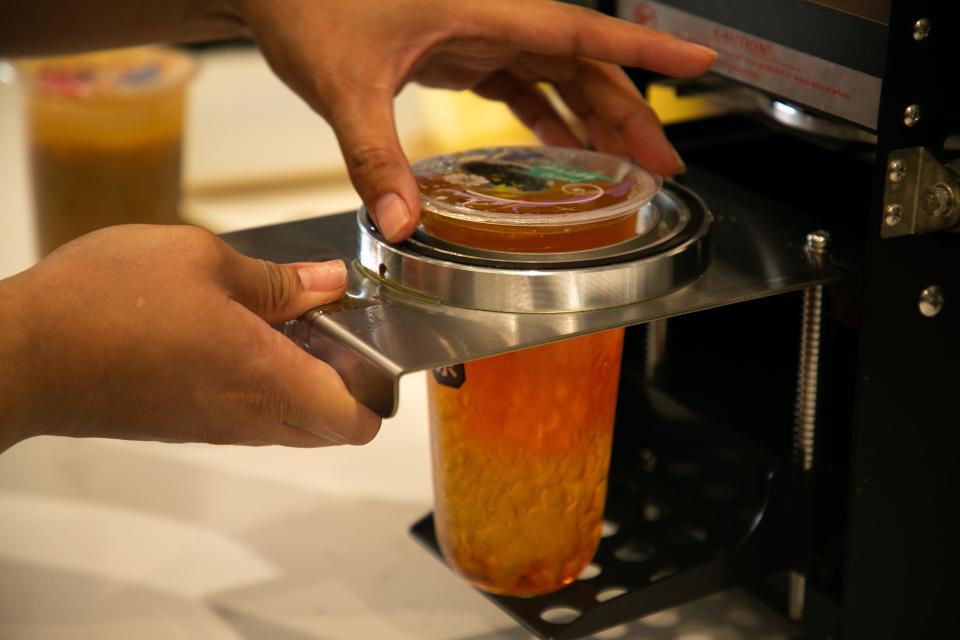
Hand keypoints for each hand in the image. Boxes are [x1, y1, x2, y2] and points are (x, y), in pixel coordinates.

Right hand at [0, 225, 379, 451]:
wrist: (21, 353)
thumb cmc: (110, 300)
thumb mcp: (203, 261)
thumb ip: (277, 279)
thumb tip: (329, 283)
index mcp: (269, 379)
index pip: (355, 422)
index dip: (378, 393)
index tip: (373, 347)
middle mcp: (248, 417)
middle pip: (326, 428)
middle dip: (344, 386)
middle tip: (329, 324)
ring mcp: (211, 427)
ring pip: (285, 422)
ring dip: (298, 381)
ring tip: (276, 317)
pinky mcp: (179, 423)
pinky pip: (243, 414)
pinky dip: (257, 384)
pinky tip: (230, 330)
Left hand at [232, 0, 715, 240]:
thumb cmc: (308, 5)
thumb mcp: (344, 83)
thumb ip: (374, 154)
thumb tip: (397, 222)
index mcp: (482, 11)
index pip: (582, 32)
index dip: (645, 48)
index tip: (700, 60)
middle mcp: (492, 18)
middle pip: (583, 64)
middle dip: (630, 112)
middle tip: (665, 163)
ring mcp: (478, 34)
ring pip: (559, 74)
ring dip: (596, 117)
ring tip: (630, 162)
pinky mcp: (459, 51)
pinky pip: (522, 83)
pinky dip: (549, 114)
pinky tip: (563, 145)